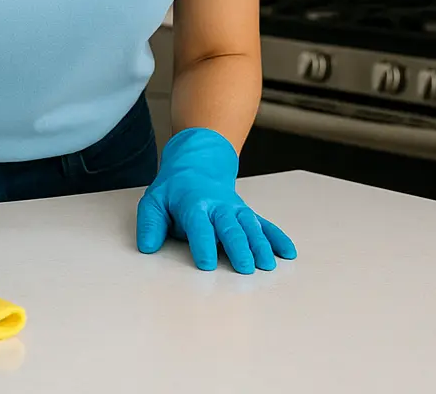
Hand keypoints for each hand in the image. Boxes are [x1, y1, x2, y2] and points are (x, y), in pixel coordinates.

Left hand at [136, 127, 296, 272]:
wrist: (197, 165)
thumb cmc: (173, 190)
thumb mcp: (154, 201)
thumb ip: (150, 224)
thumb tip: (147, 248)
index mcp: (194, 204)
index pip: (199, 226)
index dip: (203, 244)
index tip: (207, 264)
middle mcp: (219, 206)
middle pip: (230, 227)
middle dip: (238, 247)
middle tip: (245, 268)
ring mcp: (236, 209)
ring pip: (250, 226)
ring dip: (260, 244)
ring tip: (268, 265)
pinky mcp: (246, 214)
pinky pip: (264, 225)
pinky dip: (276, 237)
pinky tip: (288, 253)